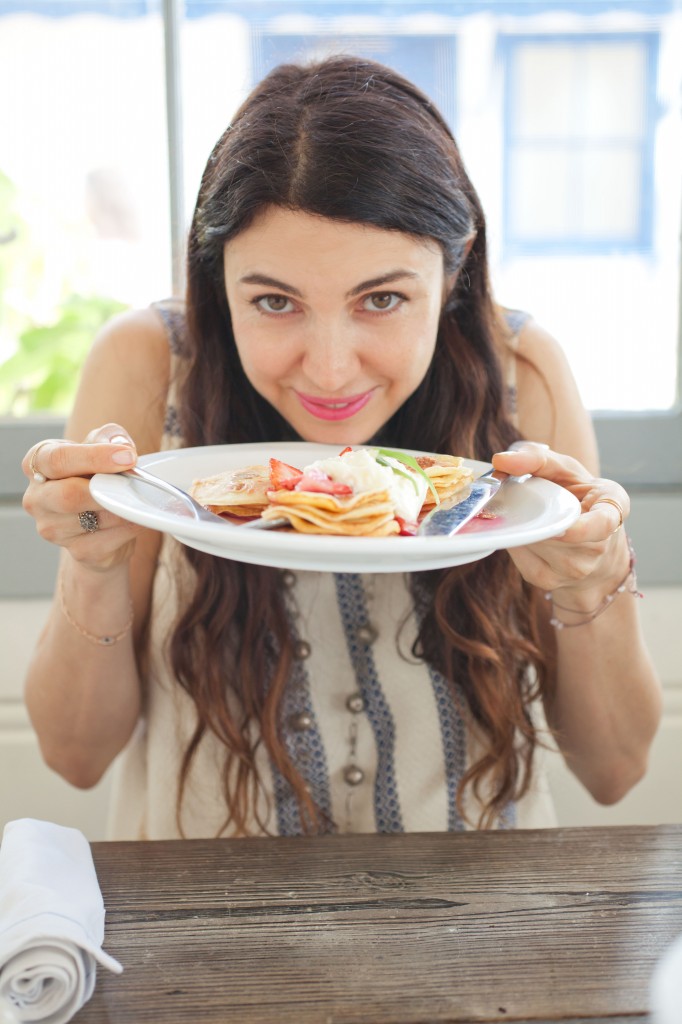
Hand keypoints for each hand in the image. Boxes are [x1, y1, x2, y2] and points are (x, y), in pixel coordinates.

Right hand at [22, 423, 141, 570]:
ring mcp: (52, 528)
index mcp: (38, 464)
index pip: (58, 459)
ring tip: (139, 497)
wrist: (100, 522)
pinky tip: (137, 517)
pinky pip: (108, 539)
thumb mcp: (101, 446)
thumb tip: (121, 445)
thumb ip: (110, 436)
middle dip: (106, 488)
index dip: (94, 457)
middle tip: (135, 481)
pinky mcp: (76, 551)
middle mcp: (37, 498)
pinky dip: (129, 527)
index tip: (127, 456)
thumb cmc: (96, 476)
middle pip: (68, 495)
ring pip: (92, 519)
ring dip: (122, 508)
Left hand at [491, 442, 629, 601]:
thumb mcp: (566, 471)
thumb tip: (501, 460)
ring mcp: (576, 570)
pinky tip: (524, 533)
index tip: (561, 527)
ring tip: (529, 515)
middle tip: (523, 499)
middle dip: (533, 515)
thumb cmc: (578, 498)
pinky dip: (516, 542)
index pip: (602, 526)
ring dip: (523, 527)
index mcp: (612, 512)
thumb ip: (537, 459)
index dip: (581, 530)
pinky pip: (521, 558)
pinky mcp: (550, 582)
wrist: (589, 545)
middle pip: (555, 534)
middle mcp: (599, 547)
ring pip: (535, 544)